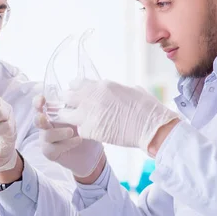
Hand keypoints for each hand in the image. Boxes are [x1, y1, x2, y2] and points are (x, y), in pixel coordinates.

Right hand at [33, 95, 104, 177]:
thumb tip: (76, 92)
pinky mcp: (50, 152)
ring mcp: (46, 140)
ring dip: (59, 132)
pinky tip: (78, 140)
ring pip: (47, 134)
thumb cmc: (85, 129)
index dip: (37, 101)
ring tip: (72, 131)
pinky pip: (54, 147)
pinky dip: (67, 143)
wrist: (91, 151)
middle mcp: (46, 126)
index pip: (39, 106)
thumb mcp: (81, 115)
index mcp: (51, 114)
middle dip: (39, 118)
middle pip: (37, 120)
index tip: (42, 99)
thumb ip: (74, 106)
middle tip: (44, 117)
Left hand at [56, 79, 178, 151]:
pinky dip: (81, 132)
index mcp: (101, 86)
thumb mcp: (130, 90)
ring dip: (69, 117)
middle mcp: (91, 97)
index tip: (79, 96)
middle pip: (66, 96)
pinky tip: (89, 133)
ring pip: (65, 113)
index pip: (76, 83)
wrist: (151, 127)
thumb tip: (113, 91)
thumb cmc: (147, 108)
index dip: (76, 90)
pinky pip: (77, 130)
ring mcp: (88, 114)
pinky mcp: (89, 130)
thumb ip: (115, 90)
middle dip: (68, 102)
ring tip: (76, 122)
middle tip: (73, 109)